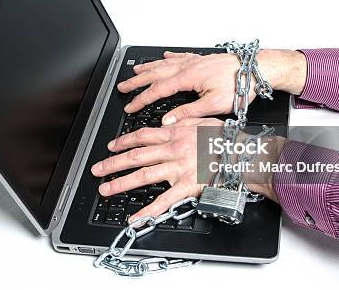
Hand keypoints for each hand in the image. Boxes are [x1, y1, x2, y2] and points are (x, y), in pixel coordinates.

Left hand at [91, 118, 223, 220]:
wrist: (241, 154)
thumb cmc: (224, 138)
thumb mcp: (201, 119)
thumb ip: (181, 120)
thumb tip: (165, 121)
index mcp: (174, 134)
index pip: (142, 136)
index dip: (123, 142)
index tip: (112, 146)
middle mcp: (172, 150)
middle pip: (136, 156)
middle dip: (113, 163)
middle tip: (97, 169)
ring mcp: (177, 169)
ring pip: (143, 176)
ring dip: (121, 183)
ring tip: (106, 189)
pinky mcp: (186, 187)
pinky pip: (164, 201)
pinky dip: (148, 211)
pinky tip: (135, 218)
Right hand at [118, 49, 306, 125]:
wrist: (256, 69)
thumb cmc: (239, 85)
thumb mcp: (214, 105)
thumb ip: (189, 113)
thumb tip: (168, 121)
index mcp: (188, 78)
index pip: (157, 90)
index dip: (141, 99)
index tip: (130, 106)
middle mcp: (188, 67)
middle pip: (155, 73)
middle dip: (136, 81)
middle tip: (123, 86)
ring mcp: (194, 61)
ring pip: (164, 63)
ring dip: (148, 67)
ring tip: (135, 70)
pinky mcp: (202, 59)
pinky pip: (180, 56)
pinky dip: (169, 57)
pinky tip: (165, 57)